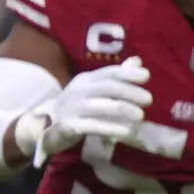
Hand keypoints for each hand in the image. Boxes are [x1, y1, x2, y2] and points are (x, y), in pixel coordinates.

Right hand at [25, 56, 151, 164]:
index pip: (108, 73)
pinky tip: (126, 131)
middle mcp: (78, 91)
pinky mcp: (70, 126)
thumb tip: (137, 62)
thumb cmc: (75, 108)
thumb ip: (114, 77)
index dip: (127, 73)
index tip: (146, 76)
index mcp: (85, 80)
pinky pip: (94, 126)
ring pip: (102, 106)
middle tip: (149, 99)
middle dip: (129, 92)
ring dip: (123, 110)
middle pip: (107, 87)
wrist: (44, 127)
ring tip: (141, 116)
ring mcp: (73, 108)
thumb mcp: (93, 90)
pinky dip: (112, 128)